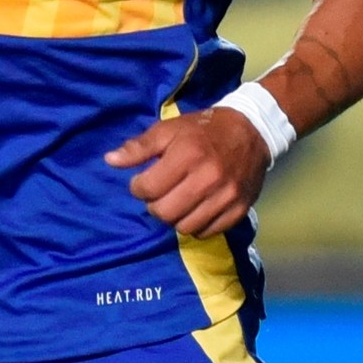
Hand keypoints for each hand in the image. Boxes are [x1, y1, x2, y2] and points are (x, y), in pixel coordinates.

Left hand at [106, 108, 269, 237]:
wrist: (253, 131)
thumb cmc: (204, 129)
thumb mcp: (169, 129)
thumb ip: (139, 147)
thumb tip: (110, 161)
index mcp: (188, 154)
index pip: (148, 189)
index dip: (138, 187)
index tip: (143, 181)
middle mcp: (208, 178)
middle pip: (165, 213)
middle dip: (155, 205)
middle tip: (159, 193)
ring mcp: (226, 197)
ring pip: (185, 227)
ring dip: (175, 217)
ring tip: (177, 202)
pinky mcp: (239, 209)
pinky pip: (207, 232)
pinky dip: (197, 225)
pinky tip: (195, 209)